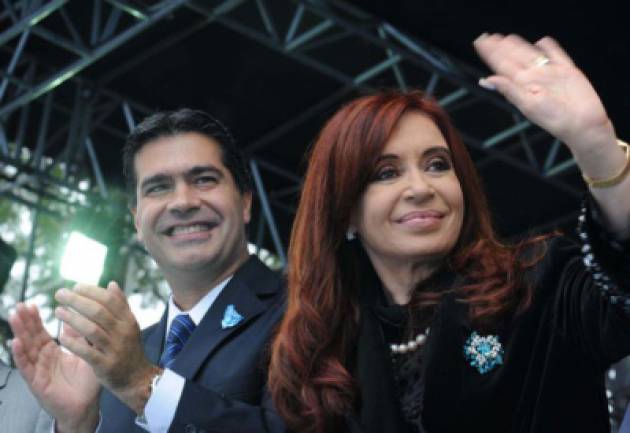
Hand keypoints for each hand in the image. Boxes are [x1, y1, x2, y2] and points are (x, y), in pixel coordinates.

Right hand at [9, 304, 99, 432]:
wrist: (86, 406)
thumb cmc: (85, 381)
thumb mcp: (85, 353)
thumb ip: (79, 337)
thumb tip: (73, 317)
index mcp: (52, 352)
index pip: (41, 332)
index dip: (35, 319)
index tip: (30, 304)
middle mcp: (42, 359)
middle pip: (31, 337)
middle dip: (24, 321)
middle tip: (19, 305)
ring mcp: (38, 370)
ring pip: (26, 348)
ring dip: (20, 332)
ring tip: (14, 316)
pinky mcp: (36, 382)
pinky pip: (26, 367)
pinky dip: (20, 354)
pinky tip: (15, 342)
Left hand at [54, 281, 160, 413]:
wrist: (137, 378)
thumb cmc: (129, 349)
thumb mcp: (129, 325)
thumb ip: (121, 305)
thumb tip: (111, 284)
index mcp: (128, 320)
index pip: (109, 300)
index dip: (91, 291)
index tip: (75, 286)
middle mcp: (123, 332)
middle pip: (98, 312)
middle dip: (77, 301)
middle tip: (60, 294)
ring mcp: (115, 349)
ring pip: (92, 330)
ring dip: (72, 319)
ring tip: (58, 311)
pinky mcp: (106, 365)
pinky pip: (88, 352)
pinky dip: (74, 344)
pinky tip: (62, 337)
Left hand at [473, 33, 614, 149]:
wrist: (580, 123)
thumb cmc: (554, 119)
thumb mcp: (527, 104)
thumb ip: (508, 90)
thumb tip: (487, 79)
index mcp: (522, 85)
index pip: (502, 66)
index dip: (491, 54)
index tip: (480, 44)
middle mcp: (534, 78)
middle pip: (514, 58)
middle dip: (501, 48)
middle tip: (489, 38)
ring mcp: (550, 73)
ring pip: (531, 54)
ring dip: (520, 46)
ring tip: (507, 39)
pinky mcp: (567, 70)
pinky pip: (557, 55)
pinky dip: (549, 47)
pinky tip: (542, 42)